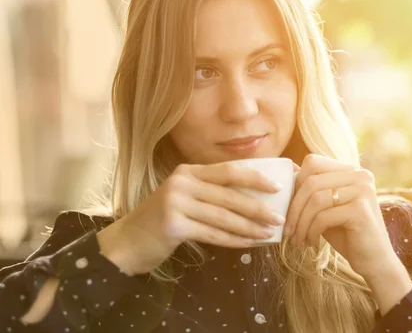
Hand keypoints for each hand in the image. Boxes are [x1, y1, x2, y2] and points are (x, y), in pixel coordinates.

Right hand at [97, 162, 285, 275]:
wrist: (127, 242)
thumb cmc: (163, 219)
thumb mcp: (185, 197)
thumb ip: (212, 192)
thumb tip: (254, 198)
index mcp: (188, 171)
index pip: (229, 170)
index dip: (255, 177)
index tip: (277, 187)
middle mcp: (182, 182)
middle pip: (230, 194)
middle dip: (258, 207)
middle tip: (279, 218)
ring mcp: (176, 203)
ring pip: (224, 216)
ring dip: (250, 227)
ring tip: (269, 234)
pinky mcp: (173, 225)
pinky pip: (213, 234)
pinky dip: (234, 240)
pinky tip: (250, 244)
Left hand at [283, 154, 402, 280]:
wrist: (374, 262)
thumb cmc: (347, 234)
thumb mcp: (326, 208)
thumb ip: (312, 190)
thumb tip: (289, 171)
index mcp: (352, 170)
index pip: (313, 163)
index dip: (295, 184)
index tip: (287, 208)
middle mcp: (360, 175)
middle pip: (311, 181)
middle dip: (293, 207)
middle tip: (288, 230)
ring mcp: (363, 191)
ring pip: (316, 199)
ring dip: (301, 223)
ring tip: (298, 239)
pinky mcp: (361, 211)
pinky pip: (324, 216)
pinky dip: (311, 231)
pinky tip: (312, 243)